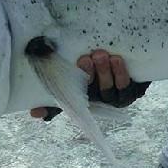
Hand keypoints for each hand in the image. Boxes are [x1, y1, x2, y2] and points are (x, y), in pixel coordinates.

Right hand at [30, 50, 150, 120]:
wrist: (132, 59)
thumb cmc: (100, 68)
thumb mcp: (80, 75)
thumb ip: (60, 86)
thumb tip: (34, 112)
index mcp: (83, 99)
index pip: (65, 106)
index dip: (51, 110)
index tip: (38, 109)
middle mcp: (98, 102)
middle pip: (90, 93)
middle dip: (87, 75)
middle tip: (85, 59)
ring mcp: (115, 98)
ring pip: (108, 90)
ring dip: (104, 73)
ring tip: (100, 56)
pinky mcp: (132, 92)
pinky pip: (126, 86)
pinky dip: (121, 74)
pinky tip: (117, 60)